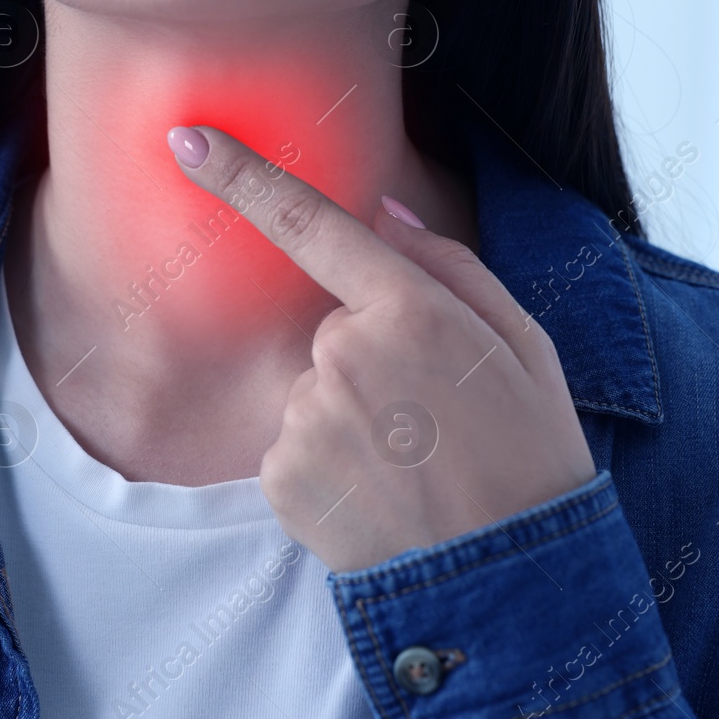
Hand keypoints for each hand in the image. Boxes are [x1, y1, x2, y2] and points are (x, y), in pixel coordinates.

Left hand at [166, 125, 596, 571]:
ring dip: (350, 419)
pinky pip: (293, 447)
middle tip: (432, 420)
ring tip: (413, 467)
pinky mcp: (280, 477)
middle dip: (369, 360)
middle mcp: (344, 355)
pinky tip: (378, 494)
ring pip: (312, 391)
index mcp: (411, 309)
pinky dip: (328, 466)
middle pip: (330, 331)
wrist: (508, 579)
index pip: (309, 224)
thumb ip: (448, 266)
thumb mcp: (523, 342)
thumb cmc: (530, 454)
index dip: (242, 175)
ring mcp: (306, 418)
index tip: (188, 139)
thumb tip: (380, 215)